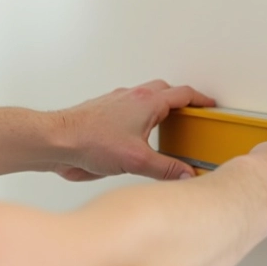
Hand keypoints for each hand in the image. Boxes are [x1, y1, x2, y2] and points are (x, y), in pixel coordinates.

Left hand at [51, 80, 215, 180]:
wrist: (57, 142)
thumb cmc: (88, 141)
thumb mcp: (136, 159)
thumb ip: (165, 168)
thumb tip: (185, 174)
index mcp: (146, 102)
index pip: (182, 94)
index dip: (200, 100)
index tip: (210, 106)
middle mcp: (132, 98)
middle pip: (165, 91)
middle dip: (181, 100)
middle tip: (192, 112)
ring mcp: (116, 104)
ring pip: (146, 99)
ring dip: (159, 108)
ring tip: (169, 125)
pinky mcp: (104, 114)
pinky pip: (129, 109)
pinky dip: (141, 117)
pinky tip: (139, 135)